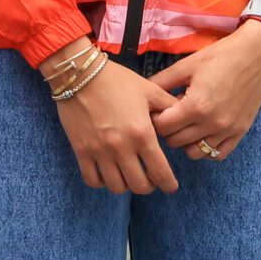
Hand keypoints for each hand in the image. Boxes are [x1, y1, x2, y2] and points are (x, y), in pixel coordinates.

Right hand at [53, 57, 179, 194]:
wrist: (79, 73)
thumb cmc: (117, 80)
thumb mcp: (150, 90)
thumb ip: (169, 108)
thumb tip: (181, 122)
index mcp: (142, 134)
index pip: (161, 173)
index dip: (169, 185)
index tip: (170, 185)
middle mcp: (121, 147)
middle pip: (139, 186)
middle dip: (149, 186)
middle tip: (149, 177)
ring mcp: (99, 150)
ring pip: (116, 187)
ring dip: (126, 185)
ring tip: (128, 174)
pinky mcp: (80, 149)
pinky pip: (91, 179)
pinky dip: (102, 181)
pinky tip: (107, 172)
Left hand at [150, 19, 260, 161]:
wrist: (257, 54)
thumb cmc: (220, 56)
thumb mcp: (185, 66)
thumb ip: (160, 83)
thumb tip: (140, 94)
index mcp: (196, 106)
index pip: (162, 127)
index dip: (154, 118)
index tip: (156, 109)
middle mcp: (213, 123)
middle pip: (175, 142)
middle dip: (167, 129)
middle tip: (168, 114)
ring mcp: (229, 130)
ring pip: (195, 152)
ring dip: (184, 141)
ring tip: (184, 123)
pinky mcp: (241, 132)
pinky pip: (218, 154)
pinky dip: (206, 148)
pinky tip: (201, 132)